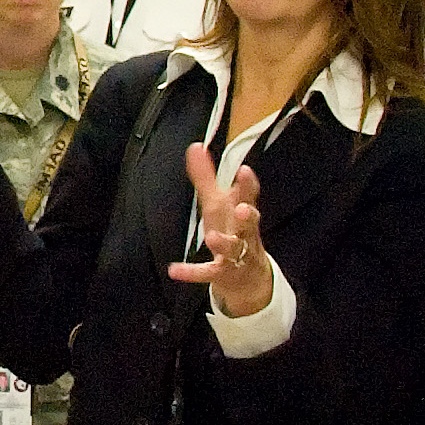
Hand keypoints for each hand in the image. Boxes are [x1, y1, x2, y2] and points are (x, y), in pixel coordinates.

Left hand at [164, 143, 273, 319]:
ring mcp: (236, 255)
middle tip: (243, 209)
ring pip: (234, 249)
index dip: (248, 185)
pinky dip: (192, 272)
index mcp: (240, 211)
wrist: (247, 278)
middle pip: (250, 223)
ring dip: (223, 243)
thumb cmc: (232, 231)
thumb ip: (206, 176)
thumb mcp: (217, 203)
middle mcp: (243, 233)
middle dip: (248, 215)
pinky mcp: (222, 274)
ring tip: (211, 237)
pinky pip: (208, 273)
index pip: (249, 196)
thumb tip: (195, 146)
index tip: (245, 171)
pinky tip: (175, 270)